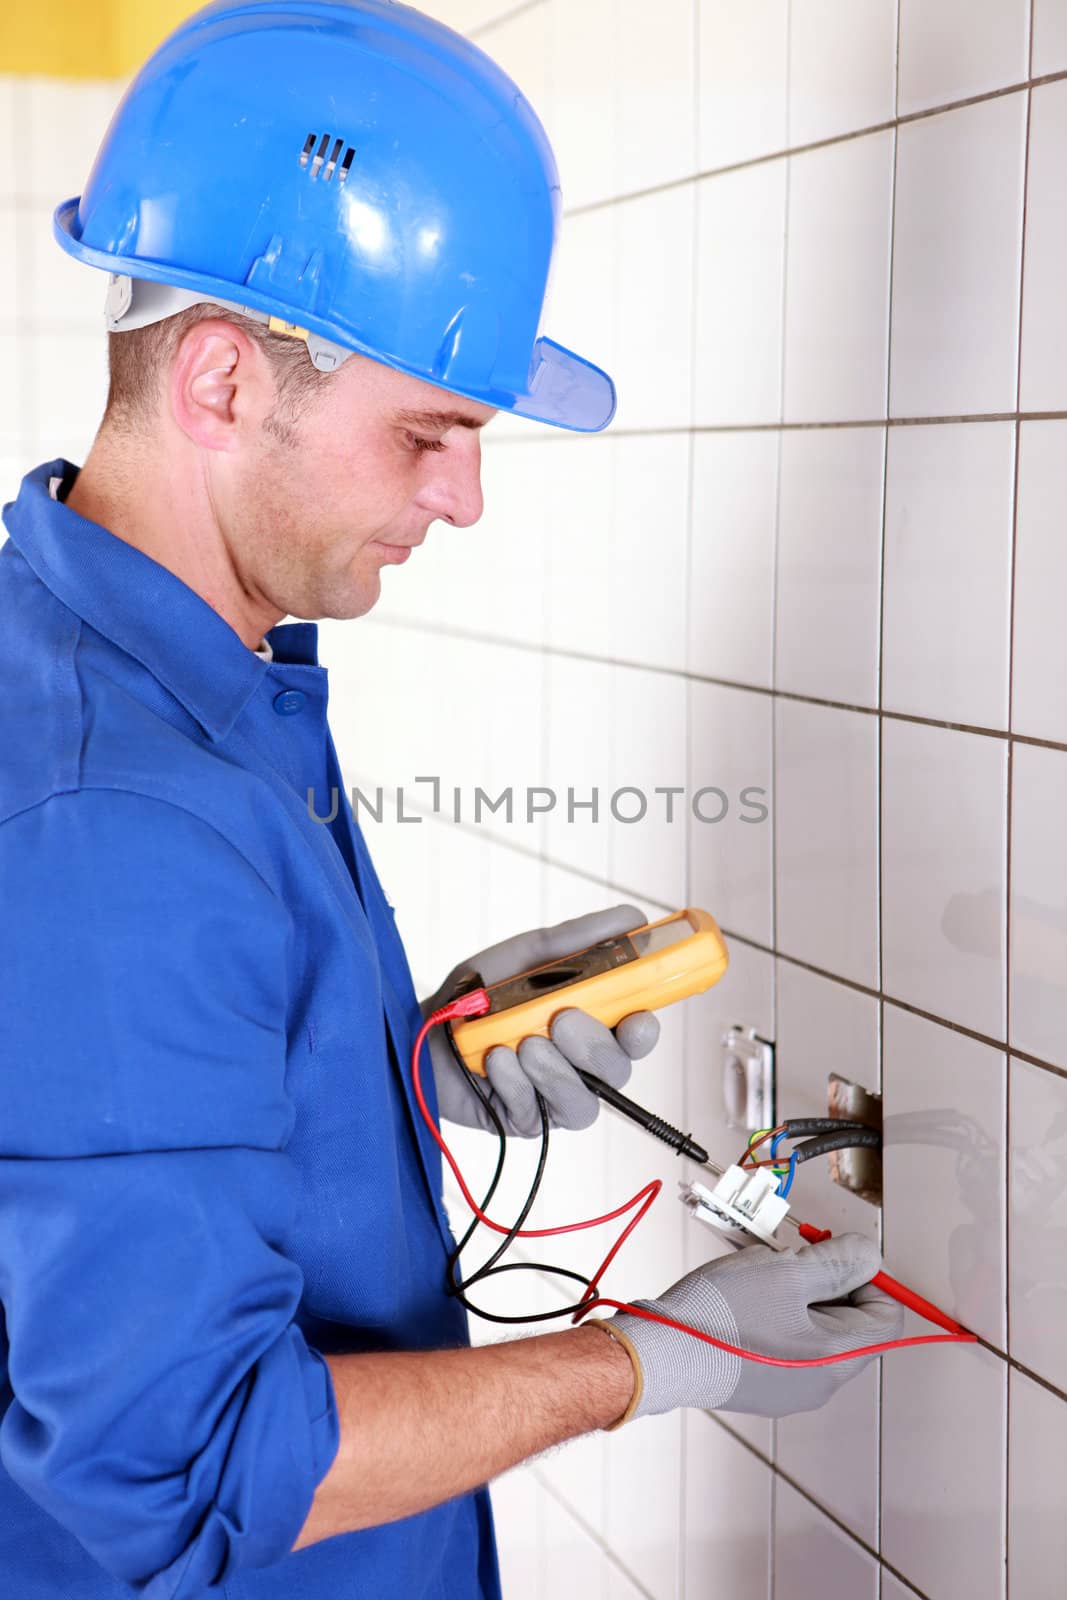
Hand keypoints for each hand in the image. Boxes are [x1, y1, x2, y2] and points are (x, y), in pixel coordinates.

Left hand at [420, 904, 659, 1135]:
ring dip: (553, 1068)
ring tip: (520, 1043)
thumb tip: (631, 918)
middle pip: (617, 1069)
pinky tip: (494, 1061)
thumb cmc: (478, 993)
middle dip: (592, 1045)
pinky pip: (537, 1113)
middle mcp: (582, 1063)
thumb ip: (575, 940)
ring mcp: (556, 1096)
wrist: (422, 1028)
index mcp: (593, 1022)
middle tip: (561, 1020)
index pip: (638, 1032)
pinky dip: (515, 1082)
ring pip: (583, 1101)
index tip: (636, 1019)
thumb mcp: (524, 956)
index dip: (645, 1030)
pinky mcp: (527, 1121)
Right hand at [592, 1234, 902, 1421]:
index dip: (872, 1278)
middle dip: (830, 1282)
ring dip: (801, 1295)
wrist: (660, 1354)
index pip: (887, 1318)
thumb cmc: (721, 1314)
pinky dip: (778, 1315)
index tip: (839, 1253)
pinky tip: (746, 1297)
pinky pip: (788, 1344)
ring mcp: (789, 1389)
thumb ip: (837, 1263)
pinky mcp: (760, 1385)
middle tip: (796, 1257)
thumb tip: (870, 1256)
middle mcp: (819, 1383)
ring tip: (765, 1275)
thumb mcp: (786, 1272)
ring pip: (816, 1331)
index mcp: (835, 1359)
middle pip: (852, 1324)